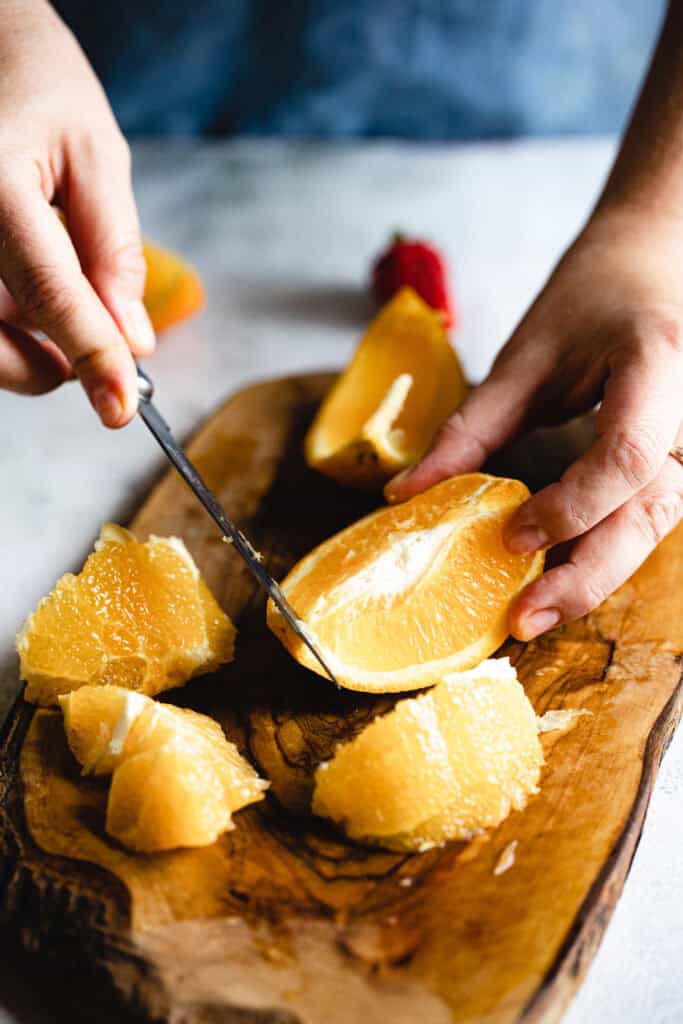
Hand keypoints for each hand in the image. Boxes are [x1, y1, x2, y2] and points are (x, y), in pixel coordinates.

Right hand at [0, 1, 153, 424]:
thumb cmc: (37, 84)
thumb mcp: (97, 154)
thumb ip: (114, 250)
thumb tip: (132, 340)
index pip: (48, 294)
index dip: (91, 358)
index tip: (121, 408)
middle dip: (49, 370)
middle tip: (104, 365)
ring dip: (27, 357)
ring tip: (77, 325)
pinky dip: (9, 330)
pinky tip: (38, 305)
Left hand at [386, 206, 682, 638]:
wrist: (654, 260)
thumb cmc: (593, 296)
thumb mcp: (525, 356)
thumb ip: (470, 427)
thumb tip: (406, 495)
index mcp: (657, 361)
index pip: (627, 456)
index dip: (571, 506)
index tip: (510, 534)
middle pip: (651, 513)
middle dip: (586, 575)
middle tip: (522, 618)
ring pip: (657, 528)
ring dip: (596, 574)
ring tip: (535, 608)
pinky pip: (653, 519)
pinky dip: (607, 551)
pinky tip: (563, 574)